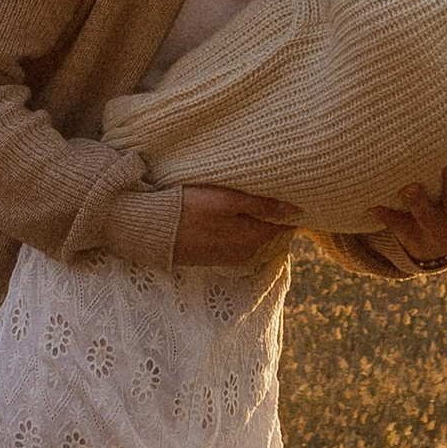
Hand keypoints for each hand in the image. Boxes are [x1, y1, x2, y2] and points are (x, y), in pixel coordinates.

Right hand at [173, 183, 300, 267]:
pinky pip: (235, 243)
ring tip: (250, 200)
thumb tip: (295, 208)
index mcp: (252, 237)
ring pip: (251, 238)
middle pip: (268, 232)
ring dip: (254, 222)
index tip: (288, 191)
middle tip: (270, 191)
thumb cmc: (189, 208)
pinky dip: (238, 230)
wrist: (151, 231)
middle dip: (272, 215)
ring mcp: (228, 256)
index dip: (287, 208)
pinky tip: (229, 216)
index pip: (283, 225)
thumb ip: (261, 205)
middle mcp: (244, 252)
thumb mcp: (226, 200)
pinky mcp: (212, 256)